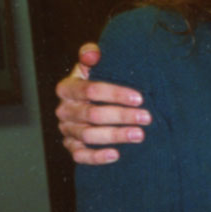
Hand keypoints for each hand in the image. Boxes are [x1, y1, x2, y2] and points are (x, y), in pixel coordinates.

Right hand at [55, 42, 150, 164]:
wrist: (92, 101)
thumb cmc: (98, 79)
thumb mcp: (94, 64)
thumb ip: (91, 54)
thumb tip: (92, 54)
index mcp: (67, 88)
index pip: (89, 90)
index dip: (115, 94)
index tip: (140, 98)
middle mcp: (64, 110)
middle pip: (92, 114)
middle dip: (122, 116)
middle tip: (147, 118)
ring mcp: (67, 130)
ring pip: (89, 136)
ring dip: (115, 136)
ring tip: (140, 135)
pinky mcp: (72, 147)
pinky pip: (80, 156)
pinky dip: (96, 157)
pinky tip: (116, 155)